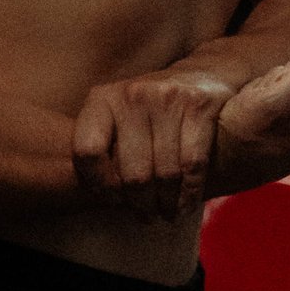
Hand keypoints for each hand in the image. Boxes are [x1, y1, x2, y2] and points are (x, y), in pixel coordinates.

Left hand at [69, 66, 236, 220]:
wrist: (201, 75)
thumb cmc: (149, 110)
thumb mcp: (118, 117)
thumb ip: (105, 148)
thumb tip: (98, 199)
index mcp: (102, 99)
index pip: (88, 151)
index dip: (100, 184)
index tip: (112, 199)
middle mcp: (132, 95)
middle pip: (133, 172)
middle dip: (140, 203)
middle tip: (146, 215)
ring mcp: (167, 99)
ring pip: (165, 173)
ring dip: (166, 203)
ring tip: (165, 214)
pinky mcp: (199, 106)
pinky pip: (192, 165)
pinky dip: (189, 193)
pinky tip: (186, 205)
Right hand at [208, 50, 289, 192]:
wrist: (207, 163)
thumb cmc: (237, 140)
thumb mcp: (275, 106)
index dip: (289, 77)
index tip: (269, 104)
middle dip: (277, 83)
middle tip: (255, 110)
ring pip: (289, 80)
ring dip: (264, 89)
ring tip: (250, 115)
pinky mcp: (286, 127)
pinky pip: (274, 91)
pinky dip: (258, 97)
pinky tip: (249, 116)